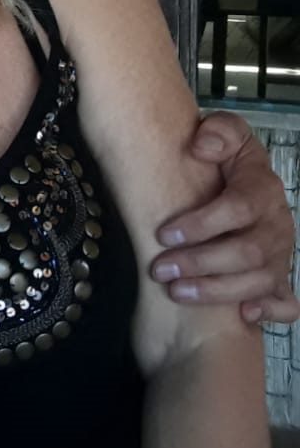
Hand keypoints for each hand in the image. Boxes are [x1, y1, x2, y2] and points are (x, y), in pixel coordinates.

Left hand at [150, 110, 298, 323]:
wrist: (241, 177)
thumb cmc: (225, 159)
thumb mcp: (224, 132)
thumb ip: (219, 132)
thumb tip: (201, 146)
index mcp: (263, 189)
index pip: (240, 208)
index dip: (202, 223)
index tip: (163, 233)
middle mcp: (277, 225)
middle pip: (249, 252)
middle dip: (202, 263)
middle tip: (161, 269)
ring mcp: (281, 254)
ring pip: (261, 281)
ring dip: (218, 291)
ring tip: (177, 293)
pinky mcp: (279, 277)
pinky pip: (287, 303)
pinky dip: (269, 312)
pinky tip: (242, 316)